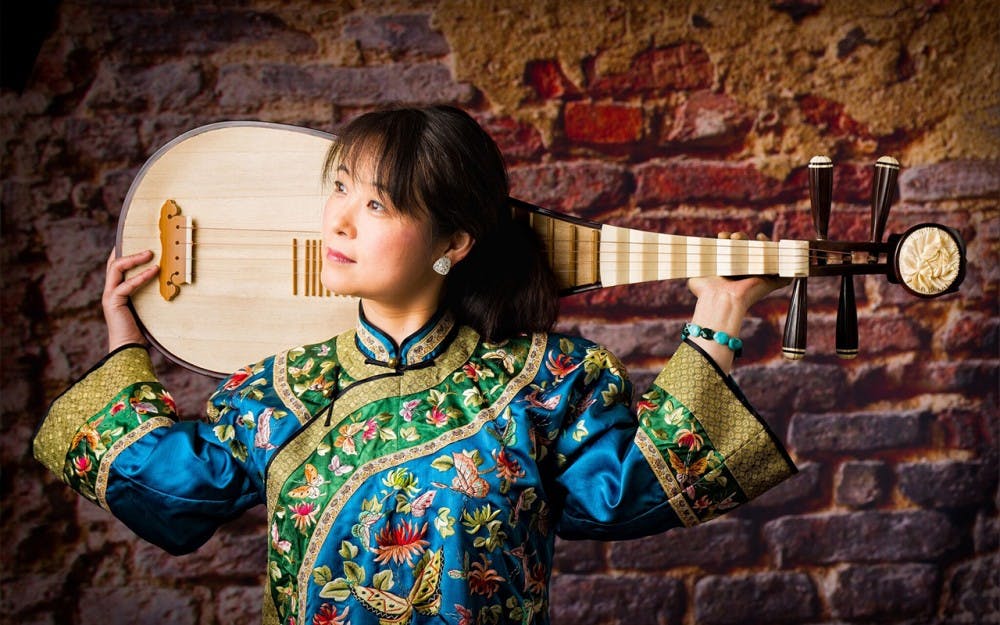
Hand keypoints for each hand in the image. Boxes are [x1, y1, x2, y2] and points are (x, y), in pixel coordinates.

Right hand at [102, 249, 157, 351]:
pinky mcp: (113, 303)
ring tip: (150, 254)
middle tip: (148, 246)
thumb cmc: (141, 330)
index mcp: (117, 290)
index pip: (118, 266)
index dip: (126, 252)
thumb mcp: (148, 307)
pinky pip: (125, 285)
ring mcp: (110, 296)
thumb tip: (170, 280)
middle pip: (113, 262)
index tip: (139, 242)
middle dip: (128, 250)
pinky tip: (153, 272)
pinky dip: (140, 277)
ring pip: (116, 268)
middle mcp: (111, 290)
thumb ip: (151, 293)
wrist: (129, 348)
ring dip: (133, 259)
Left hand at [685, 233, 789, 372]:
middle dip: (740, 237)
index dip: (729, 240)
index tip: (721, 236)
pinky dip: (778, 254)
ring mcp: (758, 276)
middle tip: (733, 237)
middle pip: (748, 249)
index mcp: (730, 272)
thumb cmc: (706, 291)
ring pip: (763, 254)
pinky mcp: (770, 282)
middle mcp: (744, 273)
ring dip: (755, 241)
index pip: (733, 252)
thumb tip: (684, 264)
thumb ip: (693, 271)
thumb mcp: (695, 278)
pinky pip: (781, 268)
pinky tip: (764, 241)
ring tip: (742, 238)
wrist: (720, 300)